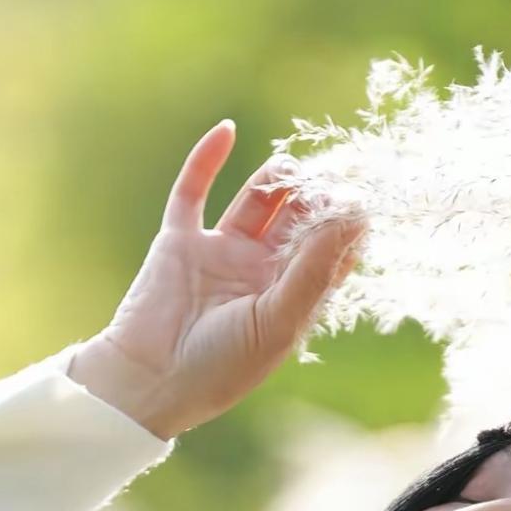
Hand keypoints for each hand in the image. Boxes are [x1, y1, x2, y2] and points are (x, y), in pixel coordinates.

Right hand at [72, 122, 365, 437]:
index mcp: (291, 297)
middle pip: (297, 218)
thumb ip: (313, 270)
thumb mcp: (279, 322)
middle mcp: (261, 271)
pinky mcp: (181, 239)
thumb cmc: (220, 366)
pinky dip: (208, 159)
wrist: (147, 381)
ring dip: (276, 178)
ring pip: (257, 200)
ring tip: (291, 165)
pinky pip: (194, 191)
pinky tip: (227, 130)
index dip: (346, 224)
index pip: (329, 251)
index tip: (363, 196)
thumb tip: (351, 217)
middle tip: (331, 172)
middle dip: (315, 195)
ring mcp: (221, 251)